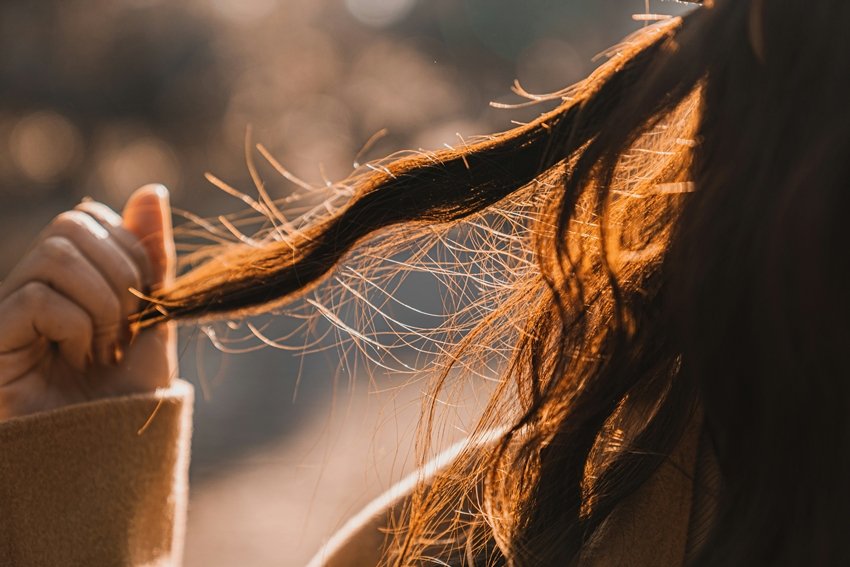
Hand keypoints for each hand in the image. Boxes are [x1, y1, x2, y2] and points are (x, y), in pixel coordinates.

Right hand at [0, 185, 176, 419]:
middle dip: (121, 275)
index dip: (132, 253)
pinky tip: (76, 360)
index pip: (92, 216)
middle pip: (73, 223)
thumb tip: (152, 190)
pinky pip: (37, 297)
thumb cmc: (128, 393)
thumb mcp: (154, 317)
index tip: (144, 306)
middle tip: (124, 331)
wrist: (107, 456)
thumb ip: (151, 257)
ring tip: (101, 350)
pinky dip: (77, 327)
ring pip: (57, 254)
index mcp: (69, 276)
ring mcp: (7, 309)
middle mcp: (31, 284)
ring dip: (102, 304)